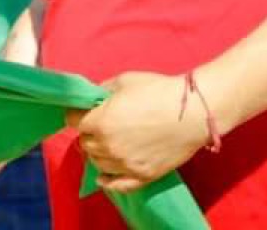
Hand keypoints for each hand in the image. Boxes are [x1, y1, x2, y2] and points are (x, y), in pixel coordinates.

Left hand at [65, 71, 210, 192]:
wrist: (191, 112)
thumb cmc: (158, 91)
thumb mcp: (124, 81)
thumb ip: (103, 90)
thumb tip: (93, 97)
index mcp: (101, 122)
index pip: (75, 122)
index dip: (79, 114)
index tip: (85, 112)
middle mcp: (109, 146)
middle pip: (85, 144)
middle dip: (90, 133)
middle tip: (100, 125)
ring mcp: (125, 164)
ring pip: (98, 164)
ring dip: (99, 153)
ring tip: (108, 144)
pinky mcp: (142, 176)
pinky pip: (117, 185)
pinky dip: (108, 182)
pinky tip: (103, 178)